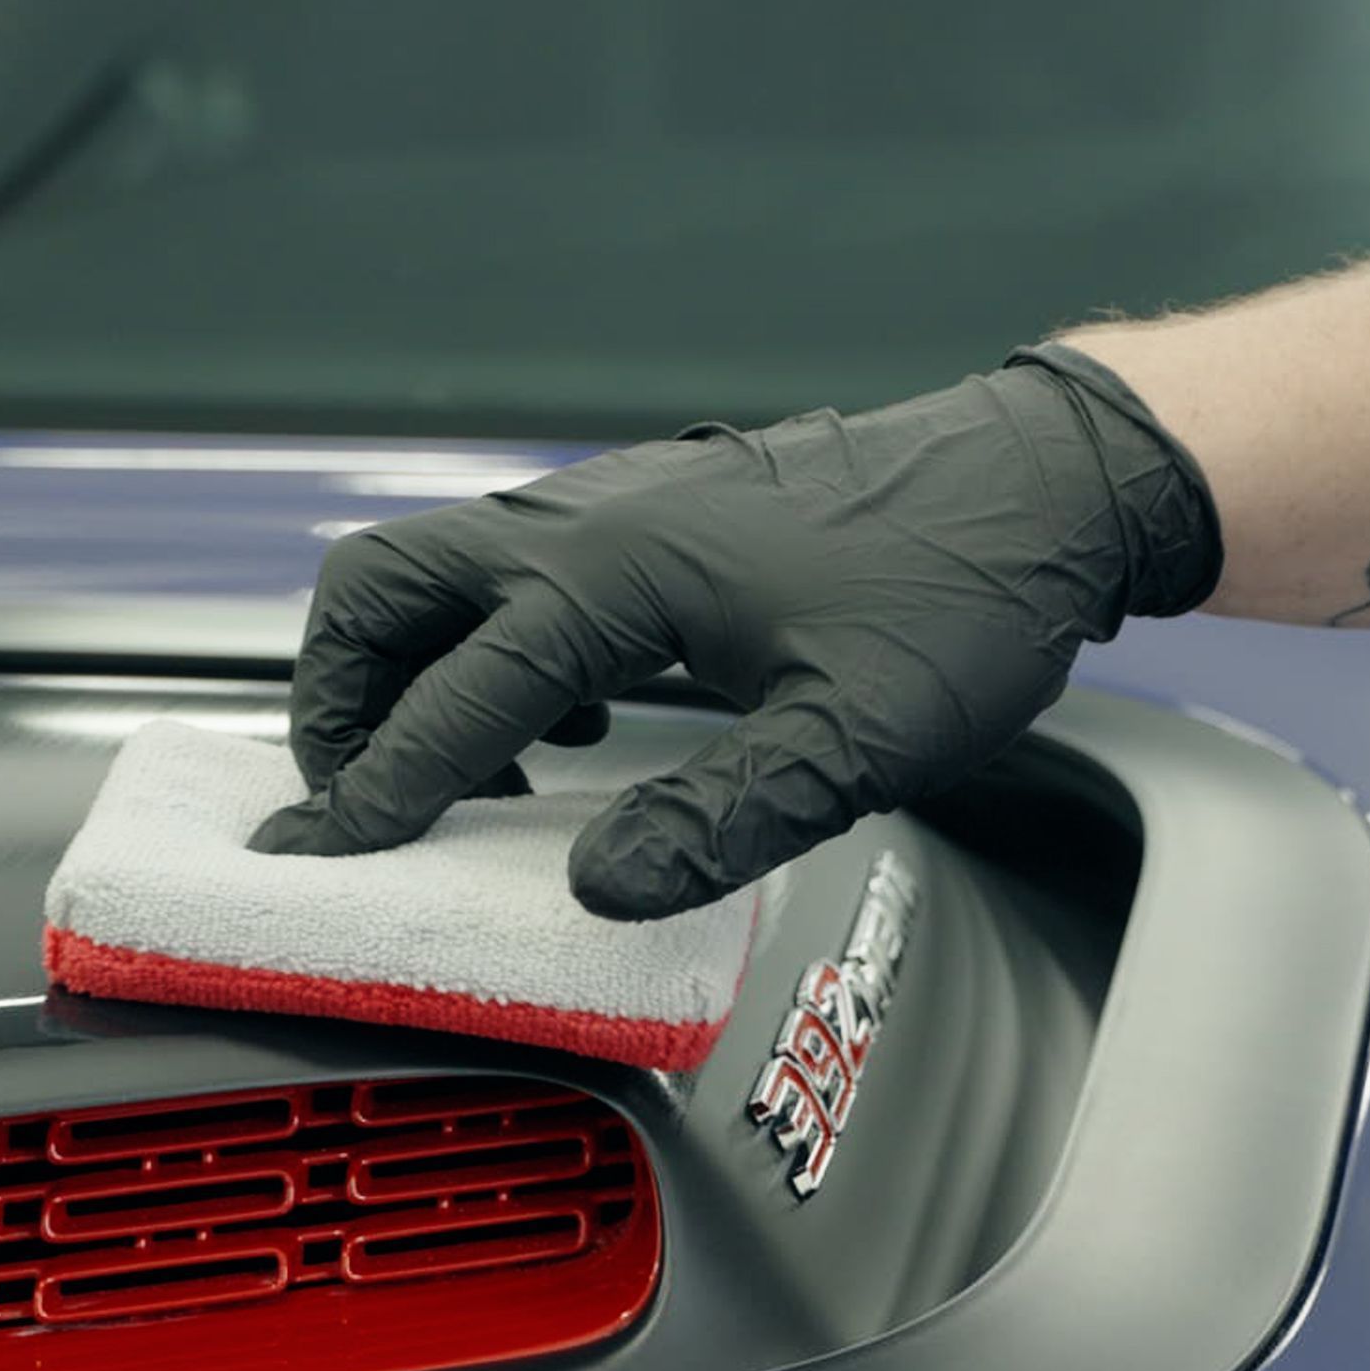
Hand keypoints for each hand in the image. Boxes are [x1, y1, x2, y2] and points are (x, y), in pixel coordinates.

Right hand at [249, 345, 1219, 918]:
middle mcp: (591, 522)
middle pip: (384, 587)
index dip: (379, 788)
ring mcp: (621, 504)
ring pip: (443, 569)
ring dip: (412, 669)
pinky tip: (569, 720)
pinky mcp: (660, 514)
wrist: (1044, 483)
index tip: (325, 858)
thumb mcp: (853, 740)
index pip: (451, 695)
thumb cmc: (960, 596)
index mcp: (616, 577)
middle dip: (339, 696)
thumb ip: (720, 819)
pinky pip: (518, 571)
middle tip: (359, 795)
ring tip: (458, 776)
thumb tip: (601, 887)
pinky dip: (491, 646)